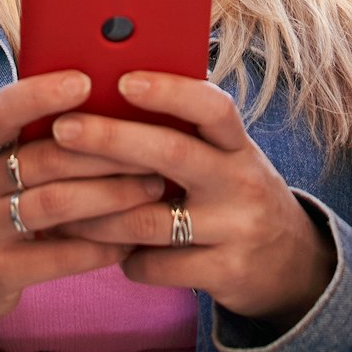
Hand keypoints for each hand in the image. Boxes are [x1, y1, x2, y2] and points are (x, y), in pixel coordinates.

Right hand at [0, 72, 164, 351]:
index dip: (40, 94)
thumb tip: (116, 106)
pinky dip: (101, 247)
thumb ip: (44, 143)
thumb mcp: (6, 172)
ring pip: (57, 204)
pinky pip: (59, 257)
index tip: (85, 81)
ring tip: (153, 188)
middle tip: (157, 147)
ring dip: (113, 195)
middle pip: (46, 158)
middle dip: (107, 151)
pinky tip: (130, 241)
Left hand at [53, 73, 335, 332]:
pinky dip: (122, 257)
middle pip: (173, 153)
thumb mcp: (224, 159)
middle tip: (63, 129)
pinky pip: (155, 265)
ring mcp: (236, 229)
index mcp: (238, 145)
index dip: (169, 91)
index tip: (124, 80)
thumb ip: (183, 135)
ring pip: (150, 218)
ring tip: (59, 204)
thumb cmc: (234, 195)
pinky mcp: (225, 272)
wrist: (292, 265)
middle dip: (112, 139)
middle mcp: (241, 181)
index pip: (212, 107)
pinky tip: (107, 249)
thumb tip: (107, 95)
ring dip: (97, 213)